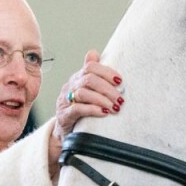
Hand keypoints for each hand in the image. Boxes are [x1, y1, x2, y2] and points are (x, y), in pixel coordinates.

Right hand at [48, 50, 123, 183]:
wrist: (65, 132)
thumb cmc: (80, 109)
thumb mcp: (87, 91)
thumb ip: (92, 74)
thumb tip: (93, 52)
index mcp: (77, 78)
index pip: (90, 67)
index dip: (106, 72)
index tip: (120, 81)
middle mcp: (70, 87)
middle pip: (88, 79)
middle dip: (107, 88)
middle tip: (120, 98)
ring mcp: (65, 101)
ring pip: (83, 93)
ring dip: (102, 99)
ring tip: (115, 107)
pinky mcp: (64, 116)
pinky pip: (77, 109)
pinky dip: (93, 109)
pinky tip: (104, 113)